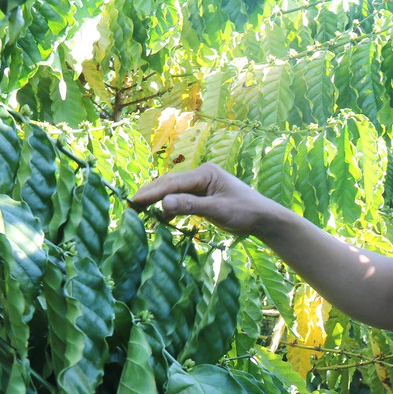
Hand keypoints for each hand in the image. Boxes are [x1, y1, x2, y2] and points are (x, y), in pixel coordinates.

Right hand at [130, 162, 277, 236]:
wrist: (263, 218)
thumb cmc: (245, 212)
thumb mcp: (218, 210)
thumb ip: (191, 206)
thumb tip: (164, 204)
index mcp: (205, 173)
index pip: (173, 183)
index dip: (152, 193)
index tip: (134, 202)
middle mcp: (201, 175)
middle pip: (169, 184)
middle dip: (149, 194)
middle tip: (129, 206)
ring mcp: (201, 185)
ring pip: (173, 191)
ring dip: (157, 201)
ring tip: (139, 212)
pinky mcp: (202, 196)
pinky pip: (180, 200)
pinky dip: (169, 208)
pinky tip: (161, 219)